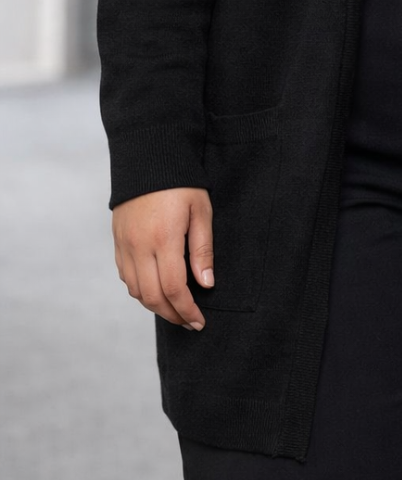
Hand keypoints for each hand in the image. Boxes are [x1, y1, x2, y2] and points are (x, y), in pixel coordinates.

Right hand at [112, 187, 213, 329]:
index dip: (186, 310)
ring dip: (155, 306)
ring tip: (175, 309)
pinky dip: (140, 290)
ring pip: (135, 290)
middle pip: (152, 296)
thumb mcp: (200, 210)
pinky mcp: (117, 241)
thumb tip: (206, 284)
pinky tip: (156, 290)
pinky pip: (125, 276)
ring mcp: (125, 244)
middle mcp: (139, 246)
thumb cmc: (181, 182)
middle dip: (172, 314)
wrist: (147, 157)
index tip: (199, 321)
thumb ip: (202, 249)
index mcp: (163, 239)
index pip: (174, 288)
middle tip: (189, 322)